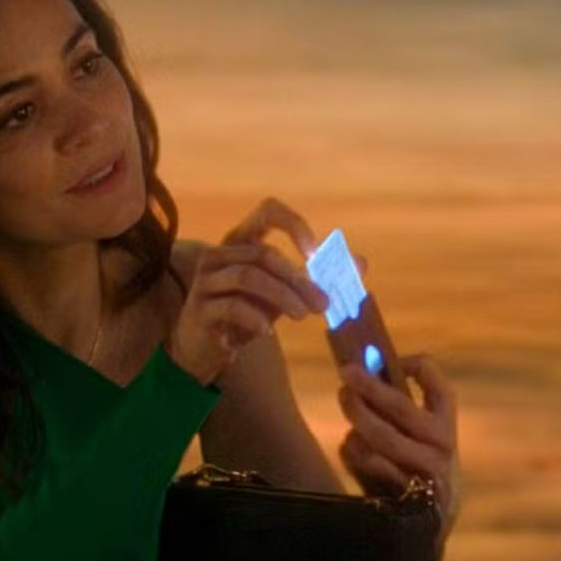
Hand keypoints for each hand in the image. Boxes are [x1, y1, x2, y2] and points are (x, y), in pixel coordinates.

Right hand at [167, 198, 328, 385]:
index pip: (268, 210)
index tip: (314, 252)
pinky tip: (267, 331)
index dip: (294, 224)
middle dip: (299, 278)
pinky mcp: (199, 310)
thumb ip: (317, 277)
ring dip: (283, 295)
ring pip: (248, 276)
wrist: (205, 350)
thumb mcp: (285, 294)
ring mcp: (205, 281)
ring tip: (304, 315)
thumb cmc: (246, 313)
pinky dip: (254, 317)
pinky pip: (230, 306)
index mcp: (241, 241)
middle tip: (323, 303)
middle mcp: (219, 255)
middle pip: (264, 254)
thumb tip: (361, 263)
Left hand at [336, 354, 459, 537]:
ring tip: (345, 400)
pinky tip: (351, 446)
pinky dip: (352, 449)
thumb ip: (399, 407)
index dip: (413, 365)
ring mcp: (424, 473)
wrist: (427, 525)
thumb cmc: (415, 467)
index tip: (387, 358)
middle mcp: (442, 447)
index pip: (437, 385)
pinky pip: (367, 463)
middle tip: (346, 374)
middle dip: (370, 387)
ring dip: (357, 417)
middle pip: (401, 408)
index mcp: (446, 424)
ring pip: (381, 437)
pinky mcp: (402, 494)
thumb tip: (361, 371)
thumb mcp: (419, 436)